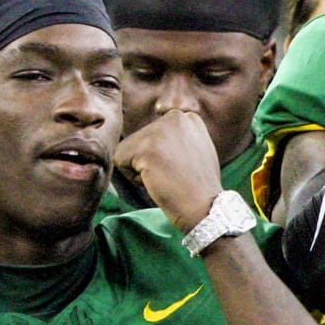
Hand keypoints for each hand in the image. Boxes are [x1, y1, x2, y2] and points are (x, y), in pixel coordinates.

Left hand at [114, 110, 225, 232]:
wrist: (205, 208)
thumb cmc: (199, 187)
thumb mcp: (195, 150)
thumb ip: (177, 137)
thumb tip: (153, 135)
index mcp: (187, 117)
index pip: (152, 135)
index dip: (162, 156)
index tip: (182, 168)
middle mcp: (175, 117)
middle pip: (138, 140)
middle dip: (149, 161)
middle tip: (174, 175)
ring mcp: (160, 130)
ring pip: (127, 150)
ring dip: (141, 170)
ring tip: (167, 178)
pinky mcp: (147, 146)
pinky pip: (120, 161)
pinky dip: (133, 178)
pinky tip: (158, 181)